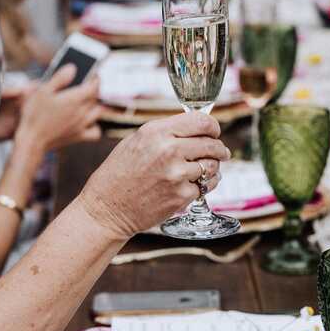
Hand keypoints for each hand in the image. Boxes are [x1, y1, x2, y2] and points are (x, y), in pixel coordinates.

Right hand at [15, 65, 102, 152]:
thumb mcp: (43, 91)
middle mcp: (83, 111)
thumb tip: (73, 68)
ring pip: (98, 112)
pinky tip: (88, 122)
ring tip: (86, 101)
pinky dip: (95, 126)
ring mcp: (82, 125)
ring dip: (94, 105)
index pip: (94, 85)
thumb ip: (60, 78)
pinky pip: (96, 132)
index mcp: (75, 99)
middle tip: (85, 85)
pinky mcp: (79, 136)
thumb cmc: (34, 115)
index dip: (95, 78)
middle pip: (95, 98)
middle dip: (93, 90)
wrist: (32, 140)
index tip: (92, 73)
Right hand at [77, 112, 230, 238]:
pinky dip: (205, 185)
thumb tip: (197, 127)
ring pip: (213, 165)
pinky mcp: (181, 196)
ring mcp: (176, 174)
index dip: (213, 126)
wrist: (107, 209)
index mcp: (156, 132)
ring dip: (213, 167)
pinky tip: (196, 184)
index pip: (201, 121)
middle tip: (221, 152)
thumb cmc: (120, 173)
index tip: (214, 132)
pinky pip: (207, 186)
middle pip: (212, 144)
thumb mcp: (137, 141)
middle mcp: (168, 150)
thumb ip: (166, 132)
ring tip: (205, 169)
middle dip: (220, 148)